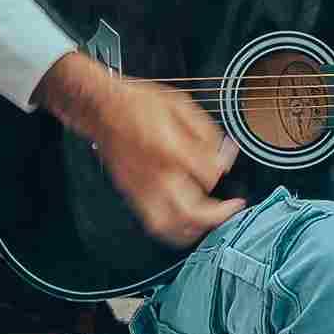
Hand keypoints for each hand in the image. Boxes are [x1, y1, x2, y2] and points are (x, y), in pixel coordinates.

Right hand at [55, 55, 247, 248]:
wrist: (102, 108)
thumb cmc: (138, 103)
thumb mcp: (181, 104)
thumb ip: (207, 133)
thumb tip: (224, 155)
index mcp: (171, 149)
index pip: (209, 176)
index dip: (222, 173)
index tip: (224, 166)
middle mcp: (156, 174)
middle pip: (192, 213)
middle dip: (218, 215)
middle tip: (230, 207)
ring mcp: (141, 187)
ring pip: (170, 227)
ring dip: (195, 229)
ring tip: (209, 220)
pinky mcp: (131, 193)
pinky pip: (153, 223)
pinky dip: (173, 230)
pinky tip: (185, 221)